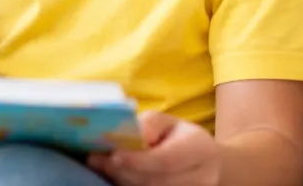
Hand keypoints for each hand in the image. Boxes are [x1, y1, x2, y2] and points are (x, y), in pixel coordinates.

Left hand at [88, 111, 221, 185]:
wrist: (207, 163)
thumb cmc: (179, 137)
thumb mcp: (167, 122)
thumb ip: (147, 126)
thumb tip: (125, 135)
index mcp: (200, 149)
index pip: (165, 161)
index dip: (136, 161)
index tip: (112, 155)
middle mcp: (203, 177)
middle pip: (155, 181)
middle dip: (122, 172)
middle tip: (95, 160)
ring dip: (122, 181)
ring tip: (101, 166)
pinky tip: (116, 176)